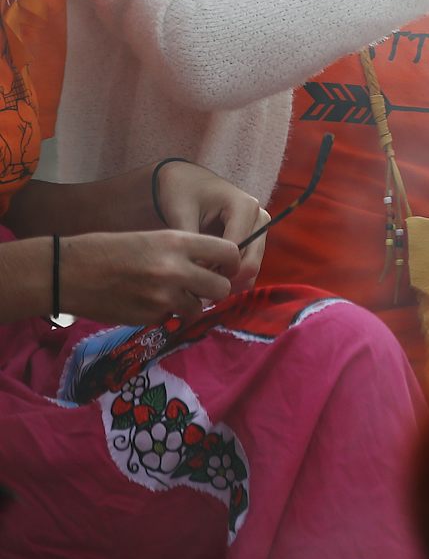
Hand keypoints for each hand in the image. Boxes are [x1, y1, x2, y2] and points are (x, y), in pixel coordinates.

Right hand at [60, 230, 241, 324]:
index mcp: (178, 241)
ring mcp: (163, 297)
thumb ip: (185, 253)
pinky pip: (171, 319)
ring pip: (198, 308)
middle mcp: (176, 269)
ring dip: (189, 305)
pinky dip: (165, 315)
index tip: (223, 267)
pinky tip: (146, 303)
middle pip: (221, 288)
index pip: (231, 252)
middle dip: (214, 290)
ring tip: (169, 295)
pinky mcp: (149, 318)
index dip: (231, 262)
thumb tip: (212, 270)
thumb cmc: (109, 249)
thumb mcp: (153, 238)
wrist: (68, 272)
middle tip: (201, 288)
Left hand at [153, 160, 269, 291]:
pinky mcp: (257, 239)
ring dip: (229, 281)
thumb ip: (192, 242)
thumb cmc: (182, 193)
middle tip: (197, 289)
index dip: (213, 269)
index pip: (236, 249)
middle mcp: (260, 217)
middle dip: (225, 279)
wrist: (188, 181)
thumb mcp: (181, 213)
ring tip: (202, 284)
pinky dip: (232, 276)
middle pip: (251, 262)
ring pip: (252, 268)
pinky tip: (210, 279)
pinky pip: (249, 265)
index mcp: (245, 206)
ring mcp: (261, 229)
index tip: (189, 277)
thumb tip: (199, 274)